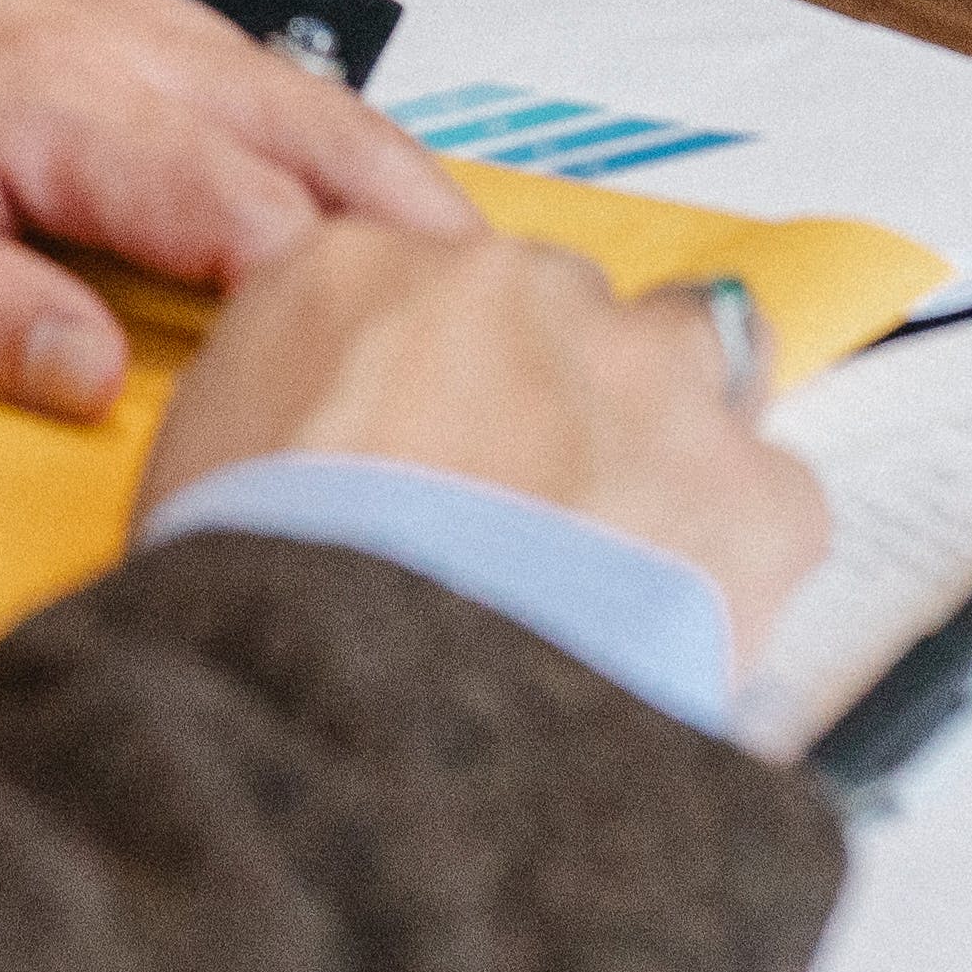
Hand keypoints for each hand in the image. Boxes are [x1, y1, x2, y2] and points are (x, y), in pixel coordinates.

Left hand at [0, 0, 472, 413]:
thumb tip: (93, 387)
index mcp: (57, 103)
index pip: (248, 220)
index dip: (338, 315)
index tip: (406, 394)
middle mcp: (123, 44)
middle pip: (324, 146)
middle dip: (427, 244)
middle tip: (528, 343)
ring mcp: (134, 18)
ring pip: (312, 103)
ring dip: (402, 191)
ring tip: (490, 297)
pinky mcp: (125, 16)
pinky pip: (265, 79)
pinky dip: (342, 145)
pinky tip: (377, 211)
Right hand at [143, 220, 834, 664]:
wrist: (369, 701)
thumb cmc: (263, 606)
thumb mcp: (197, 477)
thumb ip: (282, 418)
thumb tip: (323, 459)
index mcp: (350, 270)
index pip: (418, 272)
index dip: (436, 367)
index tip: (438, 431)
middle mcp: (510, 289)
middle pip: (562, 309)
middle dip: (556, 395)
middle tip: (521, 513)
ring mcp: (643, 376)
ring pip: (695, 364)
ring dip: (665, 441)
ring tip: (618, 557)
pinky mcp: (748, 485)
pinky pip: (775, 498)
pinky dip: (742, 555)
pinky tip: (678, 620)